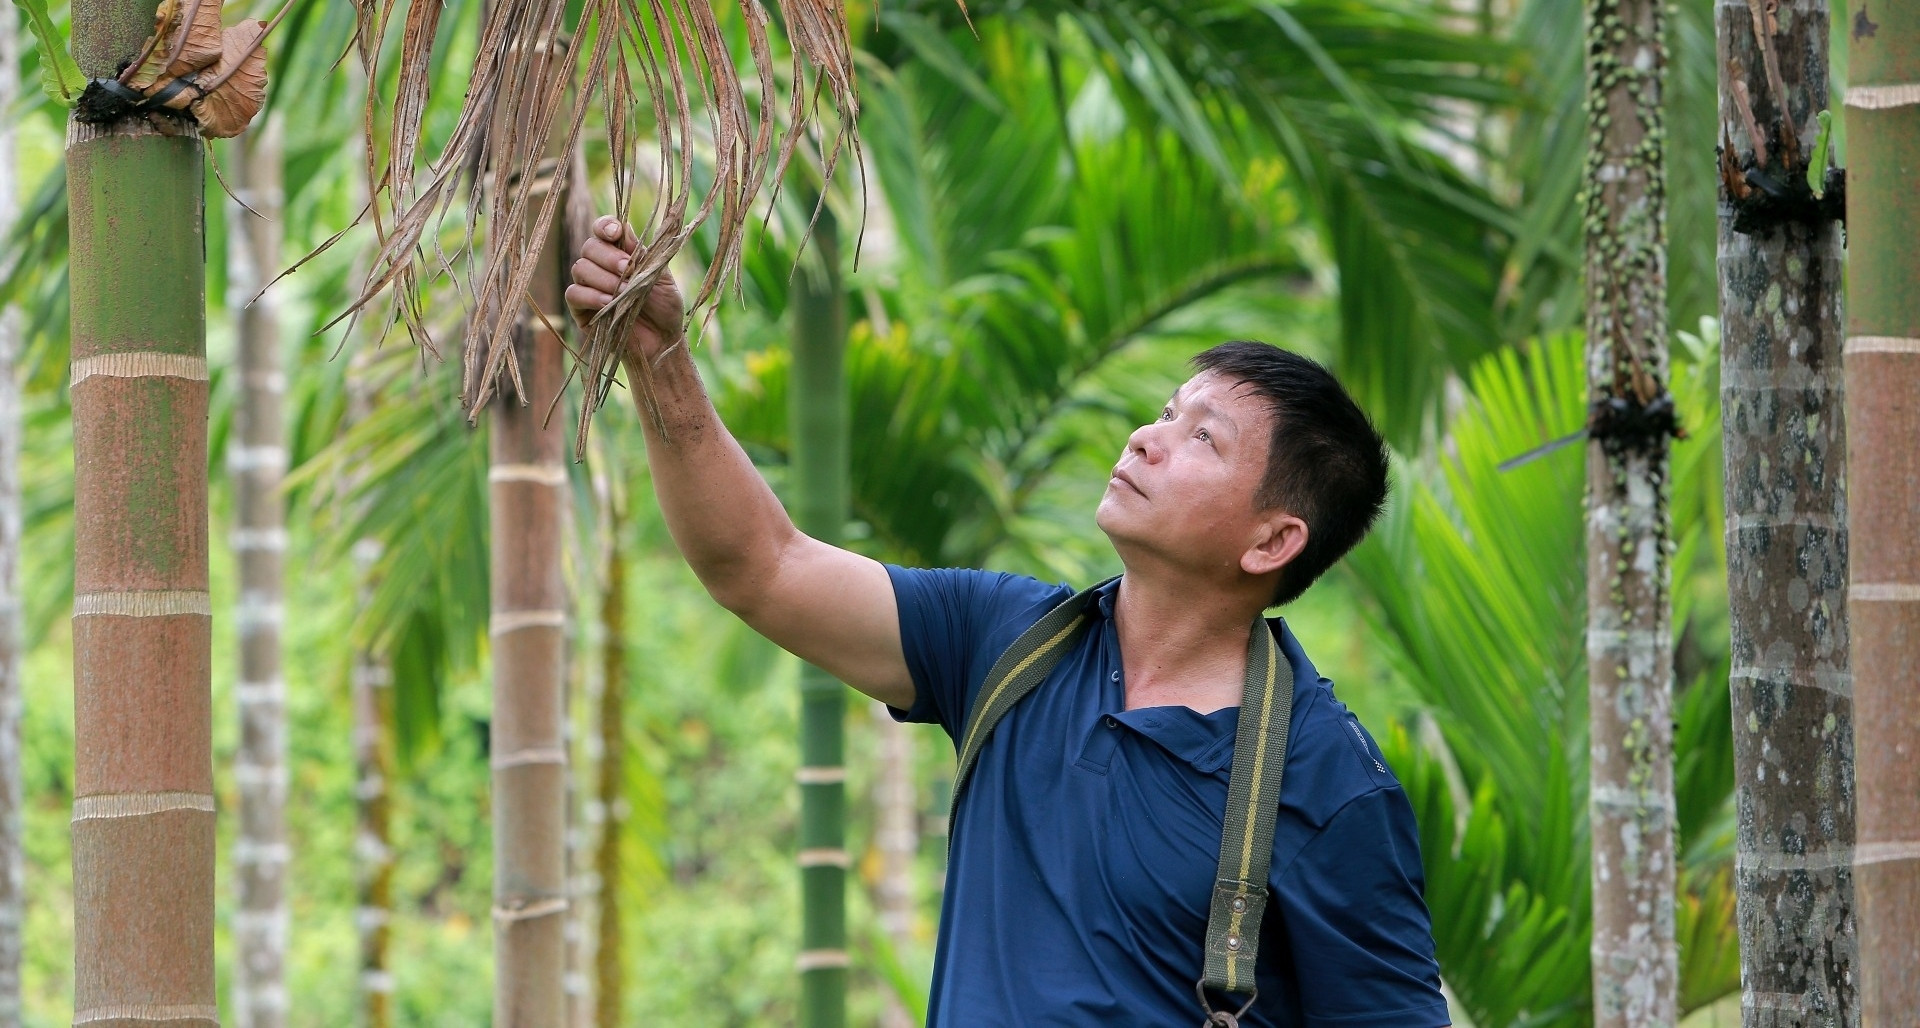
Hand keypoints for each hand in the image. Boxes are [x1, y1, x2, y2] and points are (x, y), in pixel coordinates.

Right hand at [566, 215, 685, 363]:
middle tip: (628, 269)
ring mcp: (588, 286)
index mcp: (620, 253)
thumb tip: (624, 227)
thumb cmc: (664, 308)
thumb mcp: (660, 276)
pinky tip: (609, 303)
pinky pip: (574, 293)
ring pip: (580, 268)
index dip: (604, 226)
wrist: (662, 341)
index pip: (603, 230)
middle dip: (608, 256)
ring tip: (623, 291)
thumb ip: (642, 253)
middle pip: (589, 247)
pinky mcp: (580, 309)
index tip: (615, 233)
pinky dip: (591, 295)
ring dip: (603, 278)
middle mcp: (600, 266)